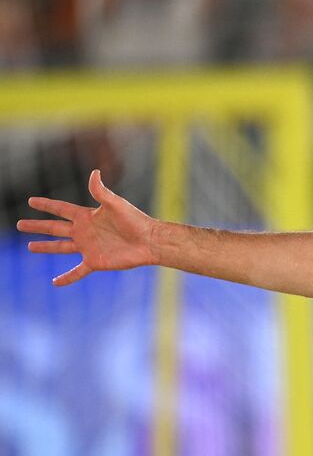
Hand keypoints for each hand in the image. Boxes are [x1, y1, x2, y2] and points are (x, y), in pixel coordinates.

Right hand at [16, 170, 158, 285]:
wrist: (150, 241)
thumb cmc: (135, 221)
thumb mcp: (115, 204)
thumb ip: (101, 191)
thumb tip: (94, 172)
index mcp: (87, 216)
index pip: (61, 209)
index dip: (46, 205)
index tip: (31, 201)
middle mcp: (85, 232)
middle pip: (55, 228)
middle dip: (38, 226)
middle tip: (19, 224)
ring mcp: (88, 247)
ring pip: (61, 248)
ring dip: (46, 247)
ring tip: (30, 246)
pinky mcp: (95, 262)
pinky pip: (77, 271)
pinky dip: (67, 277)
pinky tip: (55, 283)